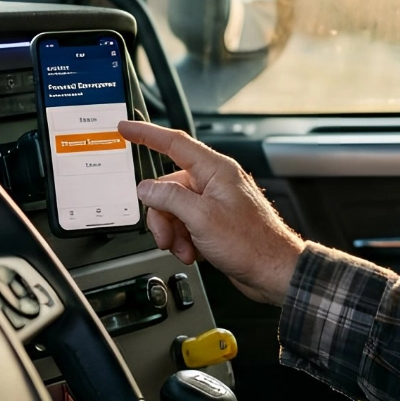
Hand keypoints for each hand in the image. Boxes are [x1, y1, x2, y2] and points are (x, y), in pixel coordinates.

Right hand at [118, 120, 304, 305]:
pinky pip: (186, 224)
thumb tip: (147, 189)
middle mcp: (215, 183)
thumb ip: (170, 198)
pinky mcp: (215, 222)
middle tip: (166, 236)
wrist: (273, 272)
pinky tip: (194, 252)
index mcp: (215, 170)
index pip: (174, 143)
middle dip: (162, 215)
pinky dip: (184, 240)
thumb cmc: (252, 243)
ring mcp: (215, 203)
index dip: (146, 134)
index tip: (126, 128)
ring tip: (185, 249)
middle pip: (169, 187)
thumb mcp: (201, 218)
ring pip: (175, 209)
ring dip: (173, 232)